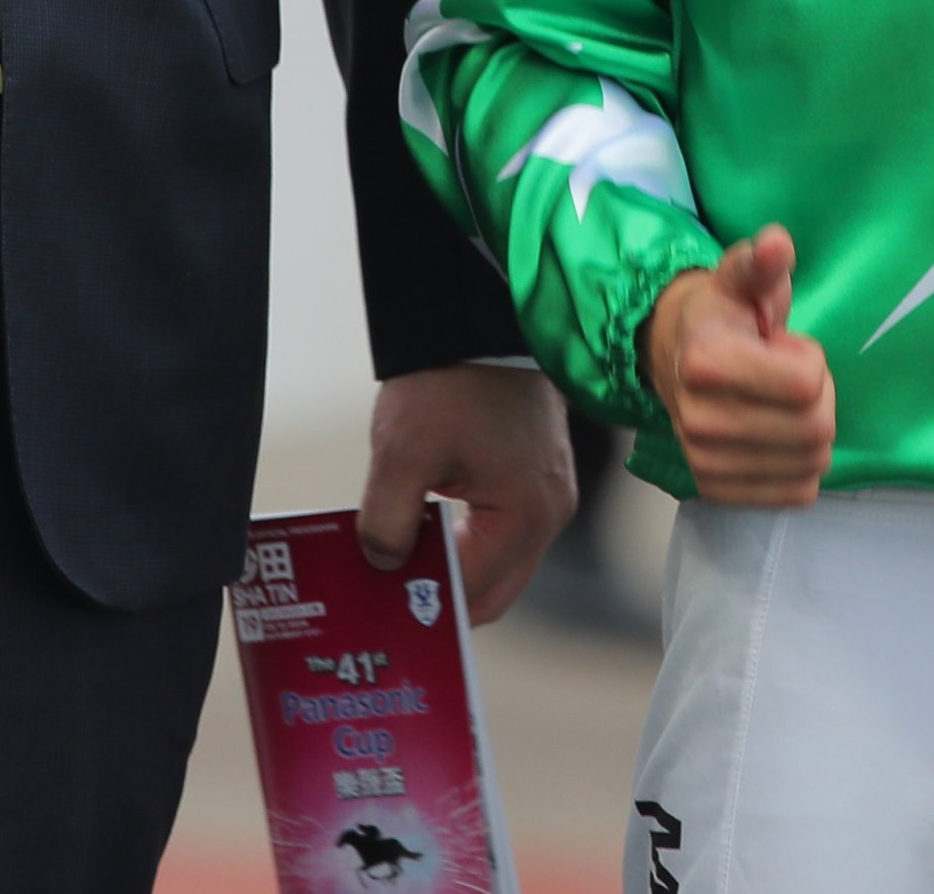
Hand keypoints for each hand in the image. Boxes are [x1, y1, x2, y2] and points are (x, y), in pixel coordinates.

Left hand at [360, 363, 575, 622]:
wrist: (480, 317)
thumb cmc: (449, 382)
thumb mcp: (402, 456)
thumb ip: (388, 525)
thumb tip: (383, 566)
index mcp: (526, 515)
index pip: (473, 593)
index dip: (425, 608)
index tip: (382, 615)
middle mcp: (551, 512)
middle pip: (495, 592)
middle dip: (446, 602)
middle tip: (392, 605)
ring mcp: (551, 493)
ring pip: (502, 564)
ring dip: (456, 571)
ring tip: (404, 568)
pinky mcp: (540, 475)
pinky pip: (506, 531)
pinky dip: (469, 543)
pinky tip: (427, 534)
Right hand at [642, 227, 833, 507]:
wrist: (672, 356)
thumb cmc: (722, 315)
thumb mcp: (741, 278)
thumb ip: (762, 264)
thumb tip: (777, 244)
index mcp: (705, 363)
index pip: (807, 385)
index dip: (810, 361)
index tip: (783, 346)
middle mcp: (699, 420)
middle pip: (816, 429)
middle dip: (818, 397)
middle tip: (788, 376)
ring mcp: (705, 462)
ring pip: (812, 463)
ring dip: (810, 431)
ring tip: (779, 402)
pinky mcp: (716, 490)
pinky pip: (796, 493)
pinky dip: (801, 465)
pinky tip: (777, 435)